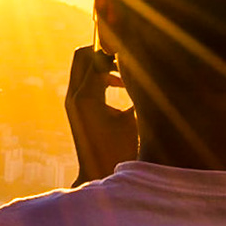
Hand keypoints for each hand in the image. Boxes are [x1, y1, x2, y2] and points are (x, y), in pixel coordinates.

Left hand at [66, 45, 136, 185]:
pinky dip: (99, 76)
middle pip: (82, 55)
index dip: (117, 51)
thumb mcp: (134, 120)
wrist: (98, 174)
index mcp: (87, 97)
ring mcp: (71, 100)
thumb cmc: (120, 151)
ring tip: (126, 73)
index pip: (98, 57)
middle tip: (127, 57)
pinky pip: (83, 79)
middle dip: (104, 51)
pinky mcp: (74, 106)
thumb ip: (137, 92)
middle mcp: (74, 95)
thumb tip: (154, 71)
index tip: (136, 52)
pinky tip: (121, 86)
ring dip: (102, 64)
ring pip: (81, 66)